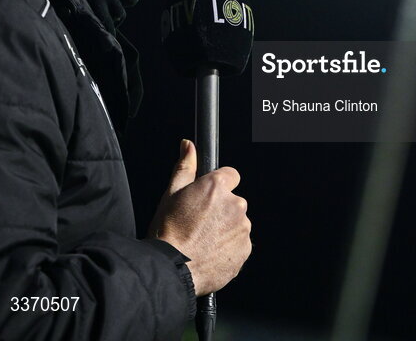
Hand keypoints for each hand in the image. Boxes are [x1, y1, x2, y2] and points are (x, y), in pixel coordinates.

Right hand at [147, 140, 251, 295]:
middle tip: (200, 223)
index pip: (230, 175)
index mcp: (218, 186)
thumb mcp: (171, 193)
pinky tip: (210, 251)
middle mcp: (235, 204)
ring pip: (237, 222)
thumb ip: (186, 165)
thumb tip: (189, 145)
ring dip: (226, 228)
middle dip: (221, 209)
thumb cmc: (169, 231)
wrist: (172, 269)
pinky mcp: (245, 249)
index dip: (217, 186)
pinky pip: (240, 243)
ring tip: (203, 240)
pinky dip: (229, 246)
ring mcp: (242, 228)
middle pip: (233, 201)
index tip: (207, 198)